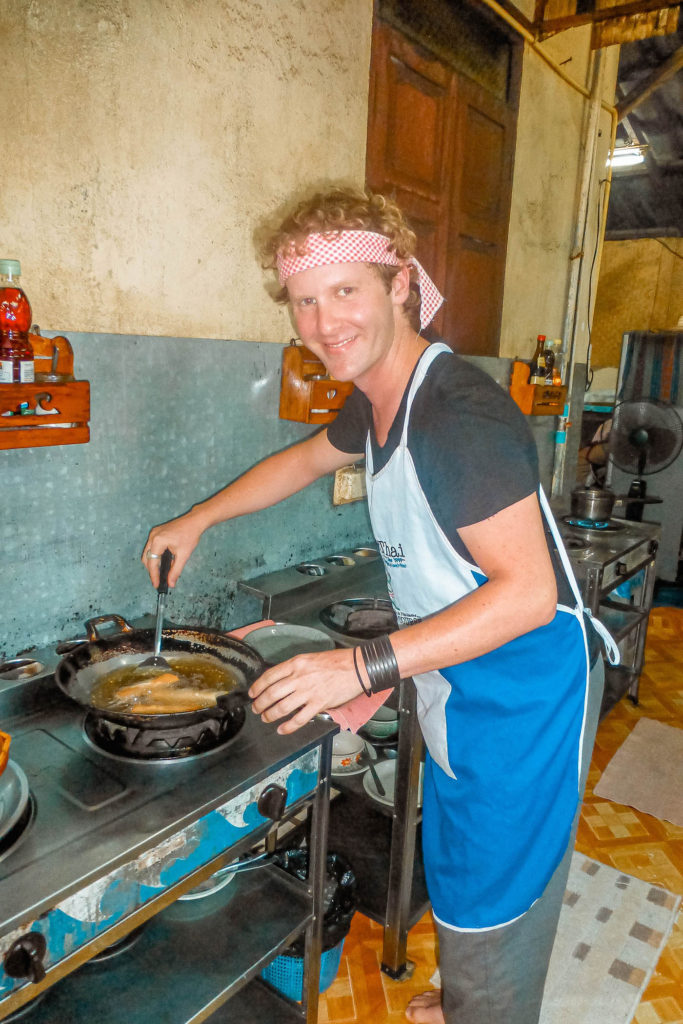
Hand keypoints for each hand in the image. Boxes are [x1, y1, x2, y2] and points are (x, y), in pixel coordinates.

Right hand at [141, 513, 203, 587]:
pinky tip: (162, 562)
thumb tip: (171, 583)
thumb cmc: (190, 535)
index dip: (154, 575)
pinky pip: (151, 547)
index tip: (156, 585)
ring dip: (153, 563)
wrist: (194, 521)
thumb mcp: (183, 555)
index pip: (152, 562)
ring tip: (160, 573)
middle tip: (158, 580)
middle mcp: (153, 536)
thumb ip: (176, 570)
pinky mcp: (156, 532)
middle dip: (151, 570)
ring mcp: (153, 533)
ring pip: (148, 552)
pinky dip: (155, 555)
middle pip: (146, 558)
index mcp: (158, 541)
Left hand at [248, 648, 364, 734]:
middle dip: (260, 704)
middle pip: (271, 694)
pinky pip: (299, 719)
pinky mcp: (319, 704)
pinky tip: (282, 729)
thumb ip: (294, 669)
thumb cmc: (335, 661)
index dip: (257, 687)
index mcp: (296, 663)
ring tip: (266, 718)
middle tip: (256, 709)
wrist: (357, 667)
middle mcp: (299, 677)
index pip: (269, 676)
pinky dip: (288, 727)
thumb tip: (280, 681)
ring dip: (270, 715)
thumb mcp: (309, 658)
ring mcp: (308, 692)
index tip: (252, 694)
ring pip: (282, 708)